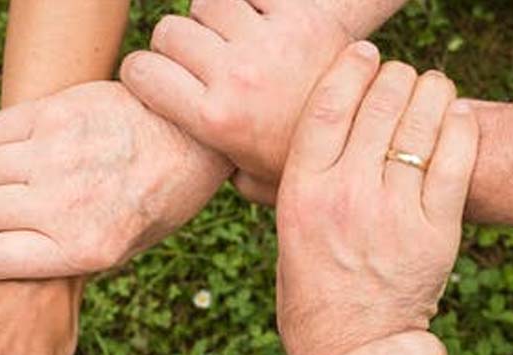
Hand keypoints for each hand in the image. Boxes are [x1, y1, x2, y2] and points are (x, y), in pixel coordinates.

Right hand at [0, 81, 232, 279]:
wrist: (193, 138)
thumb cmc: (158, 199)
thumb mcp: (125, 249)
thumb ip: (67, 258)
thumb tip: (6, 259)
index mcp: (83, 249)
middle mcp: (65, 205)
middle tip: (2, 210)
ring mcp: (57, 155)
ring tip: (15, 178)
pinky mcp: (55, 112)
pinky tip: (19, 148)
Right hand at [120, 0, 352, 198]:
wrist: (371, 131)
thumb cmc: (302, 160)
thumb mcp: (249, 179)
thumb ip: (209, 165)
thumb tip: (178, 164)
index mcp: (214, 119)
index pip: (141, 71)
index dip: (142, 72)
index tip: (155, 78)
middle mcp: (235, 77)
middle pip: (170, 31)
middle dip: (177, 45)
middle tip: (200, 61)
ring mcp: (268, 42)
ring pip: (206, 3)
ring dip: (213, 18)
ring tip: (232, 40)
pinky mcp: (299, 15)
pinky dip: (251, 3)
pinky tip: (262, 26)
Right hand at [276, 46, 479, 354]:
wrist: (350, 348)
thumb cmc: (311, 289)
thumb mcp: (285, 232)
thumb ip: (291, 183)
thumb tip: (295, 135)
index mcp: (301, 194)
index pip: (328, 105)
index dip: (350, 67)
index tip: (364, 54)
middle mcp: (346, 197)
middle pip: (380, 103)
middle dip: (395, 76)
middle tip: (400, 77)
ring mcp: (394, 214)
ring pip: (421, 122)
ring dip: (431, 91)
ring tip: (431, 88)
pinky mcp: (436, 233)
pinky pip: (457, 158)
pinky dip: (460, 125)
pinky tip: (456, 115)